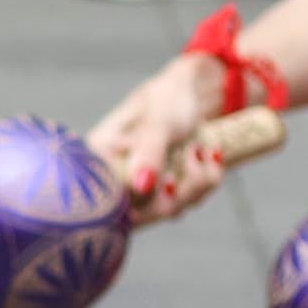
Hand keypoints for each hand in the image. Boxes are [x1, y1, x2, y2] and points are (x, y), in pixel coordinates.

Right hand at [86, 55, 225, 221]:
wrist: (193, 93)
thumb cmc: (167, 98)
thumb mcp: (158, 122)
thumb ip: (148, 153)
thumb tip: (141, 187)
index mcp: (98, 159)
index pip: (107, 200)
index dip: (138, 201)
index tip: (170, 181)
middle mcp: (114, 178)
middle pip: (139, 214)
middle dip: (179, 191)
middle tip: (195, 155)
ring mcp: (140, 187)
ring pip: (167, 209)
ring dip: (197, 182)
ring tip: (201, 148)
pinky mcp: (164, 190)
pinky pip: (187, 202)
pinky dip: (206, 180)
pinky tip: (209, 155)